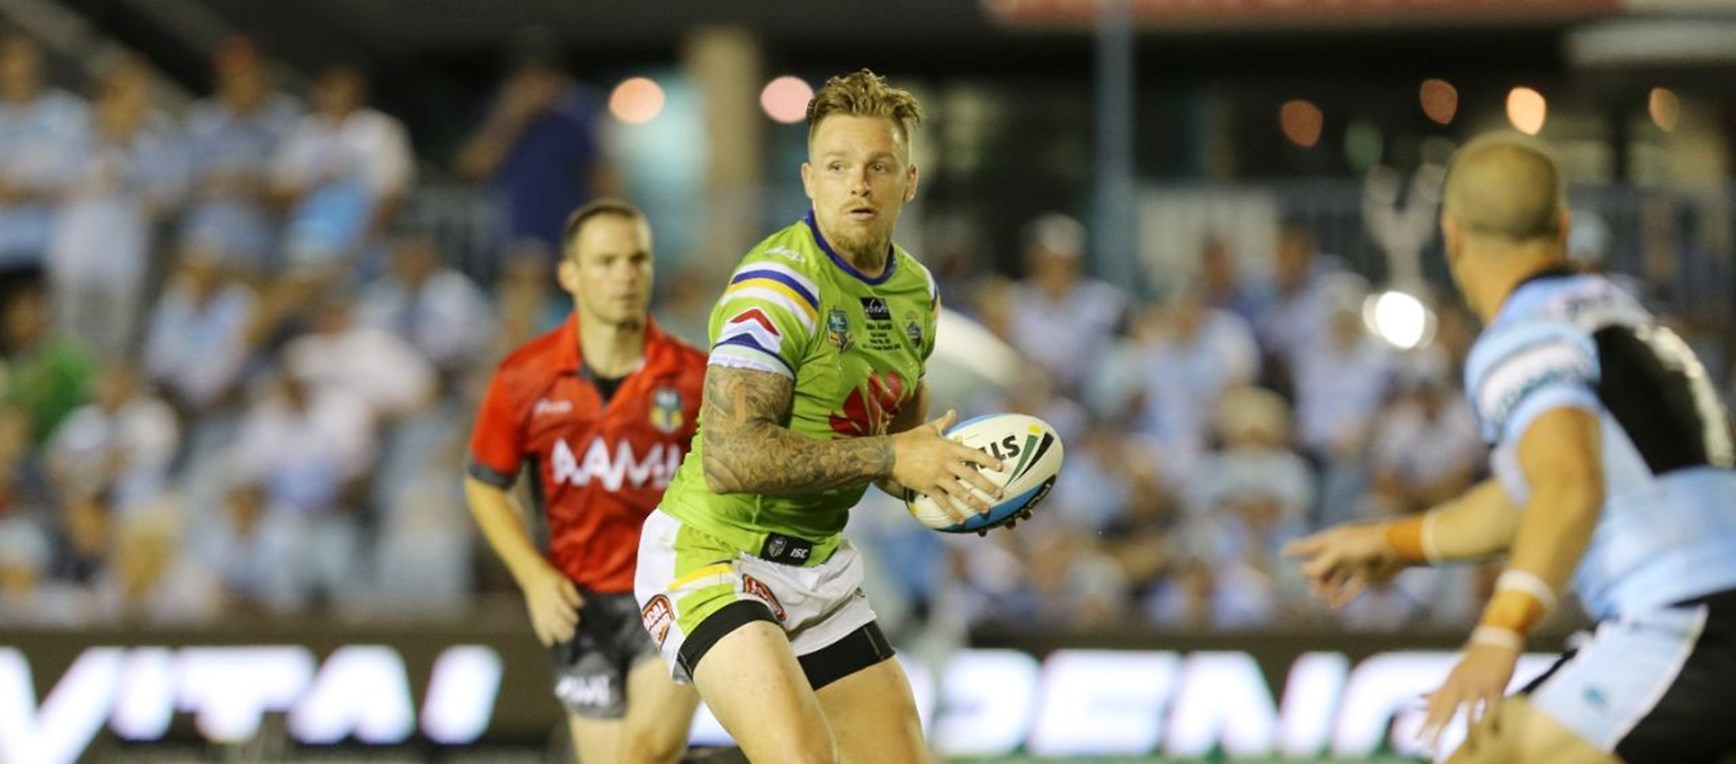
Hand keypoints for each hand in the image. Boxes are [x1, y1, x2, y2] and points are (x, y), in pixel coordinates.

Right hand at [517, 562, 583, 645]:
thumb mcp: (565, 581)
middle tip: (572, 633)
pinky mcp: (534, 616)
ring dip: (558, 635)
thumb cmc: (551, 577)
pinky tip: (550, 643)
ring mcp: (540, 612)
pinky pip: (538, 628)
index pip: (566, 611)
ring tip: (564, 639)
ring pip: (549, 627)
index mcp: (556, 597)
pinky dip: (544, 637)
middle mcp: (548, 607)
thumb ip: (573, 594)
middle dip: (566, 630)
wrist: (532, 576)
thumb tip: (581, 605)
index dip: (572, 618)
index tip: (576, 620)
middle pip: (558, 622)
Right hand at [890, 409, 1003, 524]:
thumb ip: (943, 422)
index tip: (1000, 467)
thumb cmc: (909, 439)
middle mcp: (947, 463)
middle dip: (987, 485)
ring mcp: (938, 477)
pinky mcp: (928, 488)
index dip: (988, 460)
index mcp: (949, 448)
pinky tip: (961, 521)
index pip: (974, 454)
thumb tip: (952, 411)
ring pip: (961, 491)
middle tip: (1000, 494)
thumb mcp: (928, 428)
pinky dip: (953, 512)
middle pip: (972, 476)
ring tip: (986, 509)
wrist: (890, 453)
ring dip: (975, 502)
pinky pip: (943, 502)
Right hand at [1282, 523, 1406, 609]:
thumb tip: (1303, 573)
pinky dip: (1342, 599)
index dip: (1295, 548)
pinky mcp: (1365, 576)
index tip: (1283, 551)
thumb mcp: (1336, 552)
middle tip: (1317, 590)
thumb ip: (1318, 564)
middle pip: (1320, 568)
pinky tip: (1334, 608)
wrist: (1395, 548)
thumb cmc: (1364, 544)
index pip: (1308, 545)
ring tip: (1326, 599)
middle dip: (1314, 579)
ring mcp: (1352, 564)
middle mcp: (1339, 552)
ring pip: (1333, 581)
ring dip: (1327, 591)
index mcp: (1330, 540)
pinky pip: (1350, 590)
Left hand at [1420, 639, 1520, 752]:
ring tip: (1471, 748)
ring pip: (1470, 712)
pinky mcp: (1493, 685)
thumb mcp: (1451, 676)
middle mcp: (1459, 687)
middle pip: (1445, 713)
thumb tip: (1418, 699)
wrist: (1494, 640)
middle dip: (1437, 732)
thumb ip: (1436, 690)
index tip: (1417, 741)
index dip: (1425, 726)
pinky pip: (1492, 706)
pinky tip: (1494, 731)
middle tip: (1430, 748)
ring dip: (1471, 731)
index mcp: (1449, 685)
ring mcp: (1476, 686)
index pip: (1434, 709)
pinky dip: (1493, 719)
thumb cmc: (1473, 661)